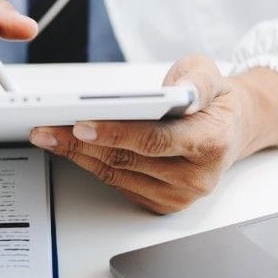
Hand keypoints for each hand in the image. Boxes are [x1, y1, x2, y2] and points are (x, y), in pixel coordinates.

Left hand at [29, 55, 277, 213]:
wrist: (230, 129)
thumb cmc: (214, 101)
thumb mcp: (209, 74)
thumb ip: (194, 79)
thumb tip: (174, 91)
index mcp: (212, 142)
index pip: (156, 141)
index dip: (116, 133)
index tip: (82, 123)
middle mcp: (197, 176)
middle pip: (128, 160)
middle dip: (81, 141)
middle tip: (47, 126)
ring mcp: (179, 194)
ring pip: (117, 174)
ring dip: (78, 155)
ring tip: (49, 135)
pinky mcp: (163, 204)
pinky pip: (118, 184)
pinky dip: (90, 165)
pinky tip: (71, 148)